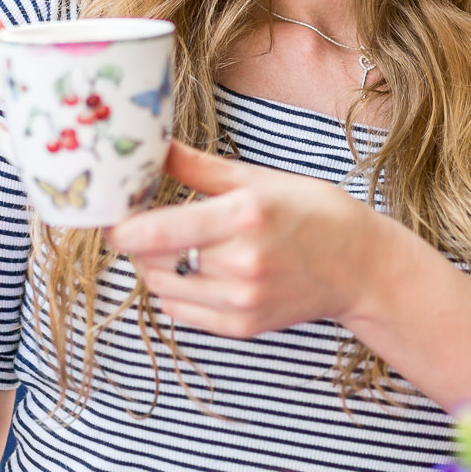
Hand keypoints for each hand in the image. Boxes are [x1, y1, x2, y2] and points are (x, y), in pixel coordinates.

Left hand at [110, 143, 385, 339]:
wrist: (360, 266)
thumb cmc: (311, 212)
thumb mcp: (257, 179)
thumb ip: (197, 168)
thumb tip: (153, 144)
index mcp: (244, 215)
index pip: (154, 232)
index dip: (120, 228)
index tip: (110, 216)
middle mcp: (242, 263)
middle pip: (151, 262)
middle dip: (137, 244)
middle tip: (144, 224)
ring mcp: (243, 301)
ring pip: (163, 291)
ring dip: (156, 269)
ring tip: (176, 246)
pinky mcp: (243, 327)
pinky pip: (184, 313)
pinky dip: (177, 293)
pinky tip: (197, 271)